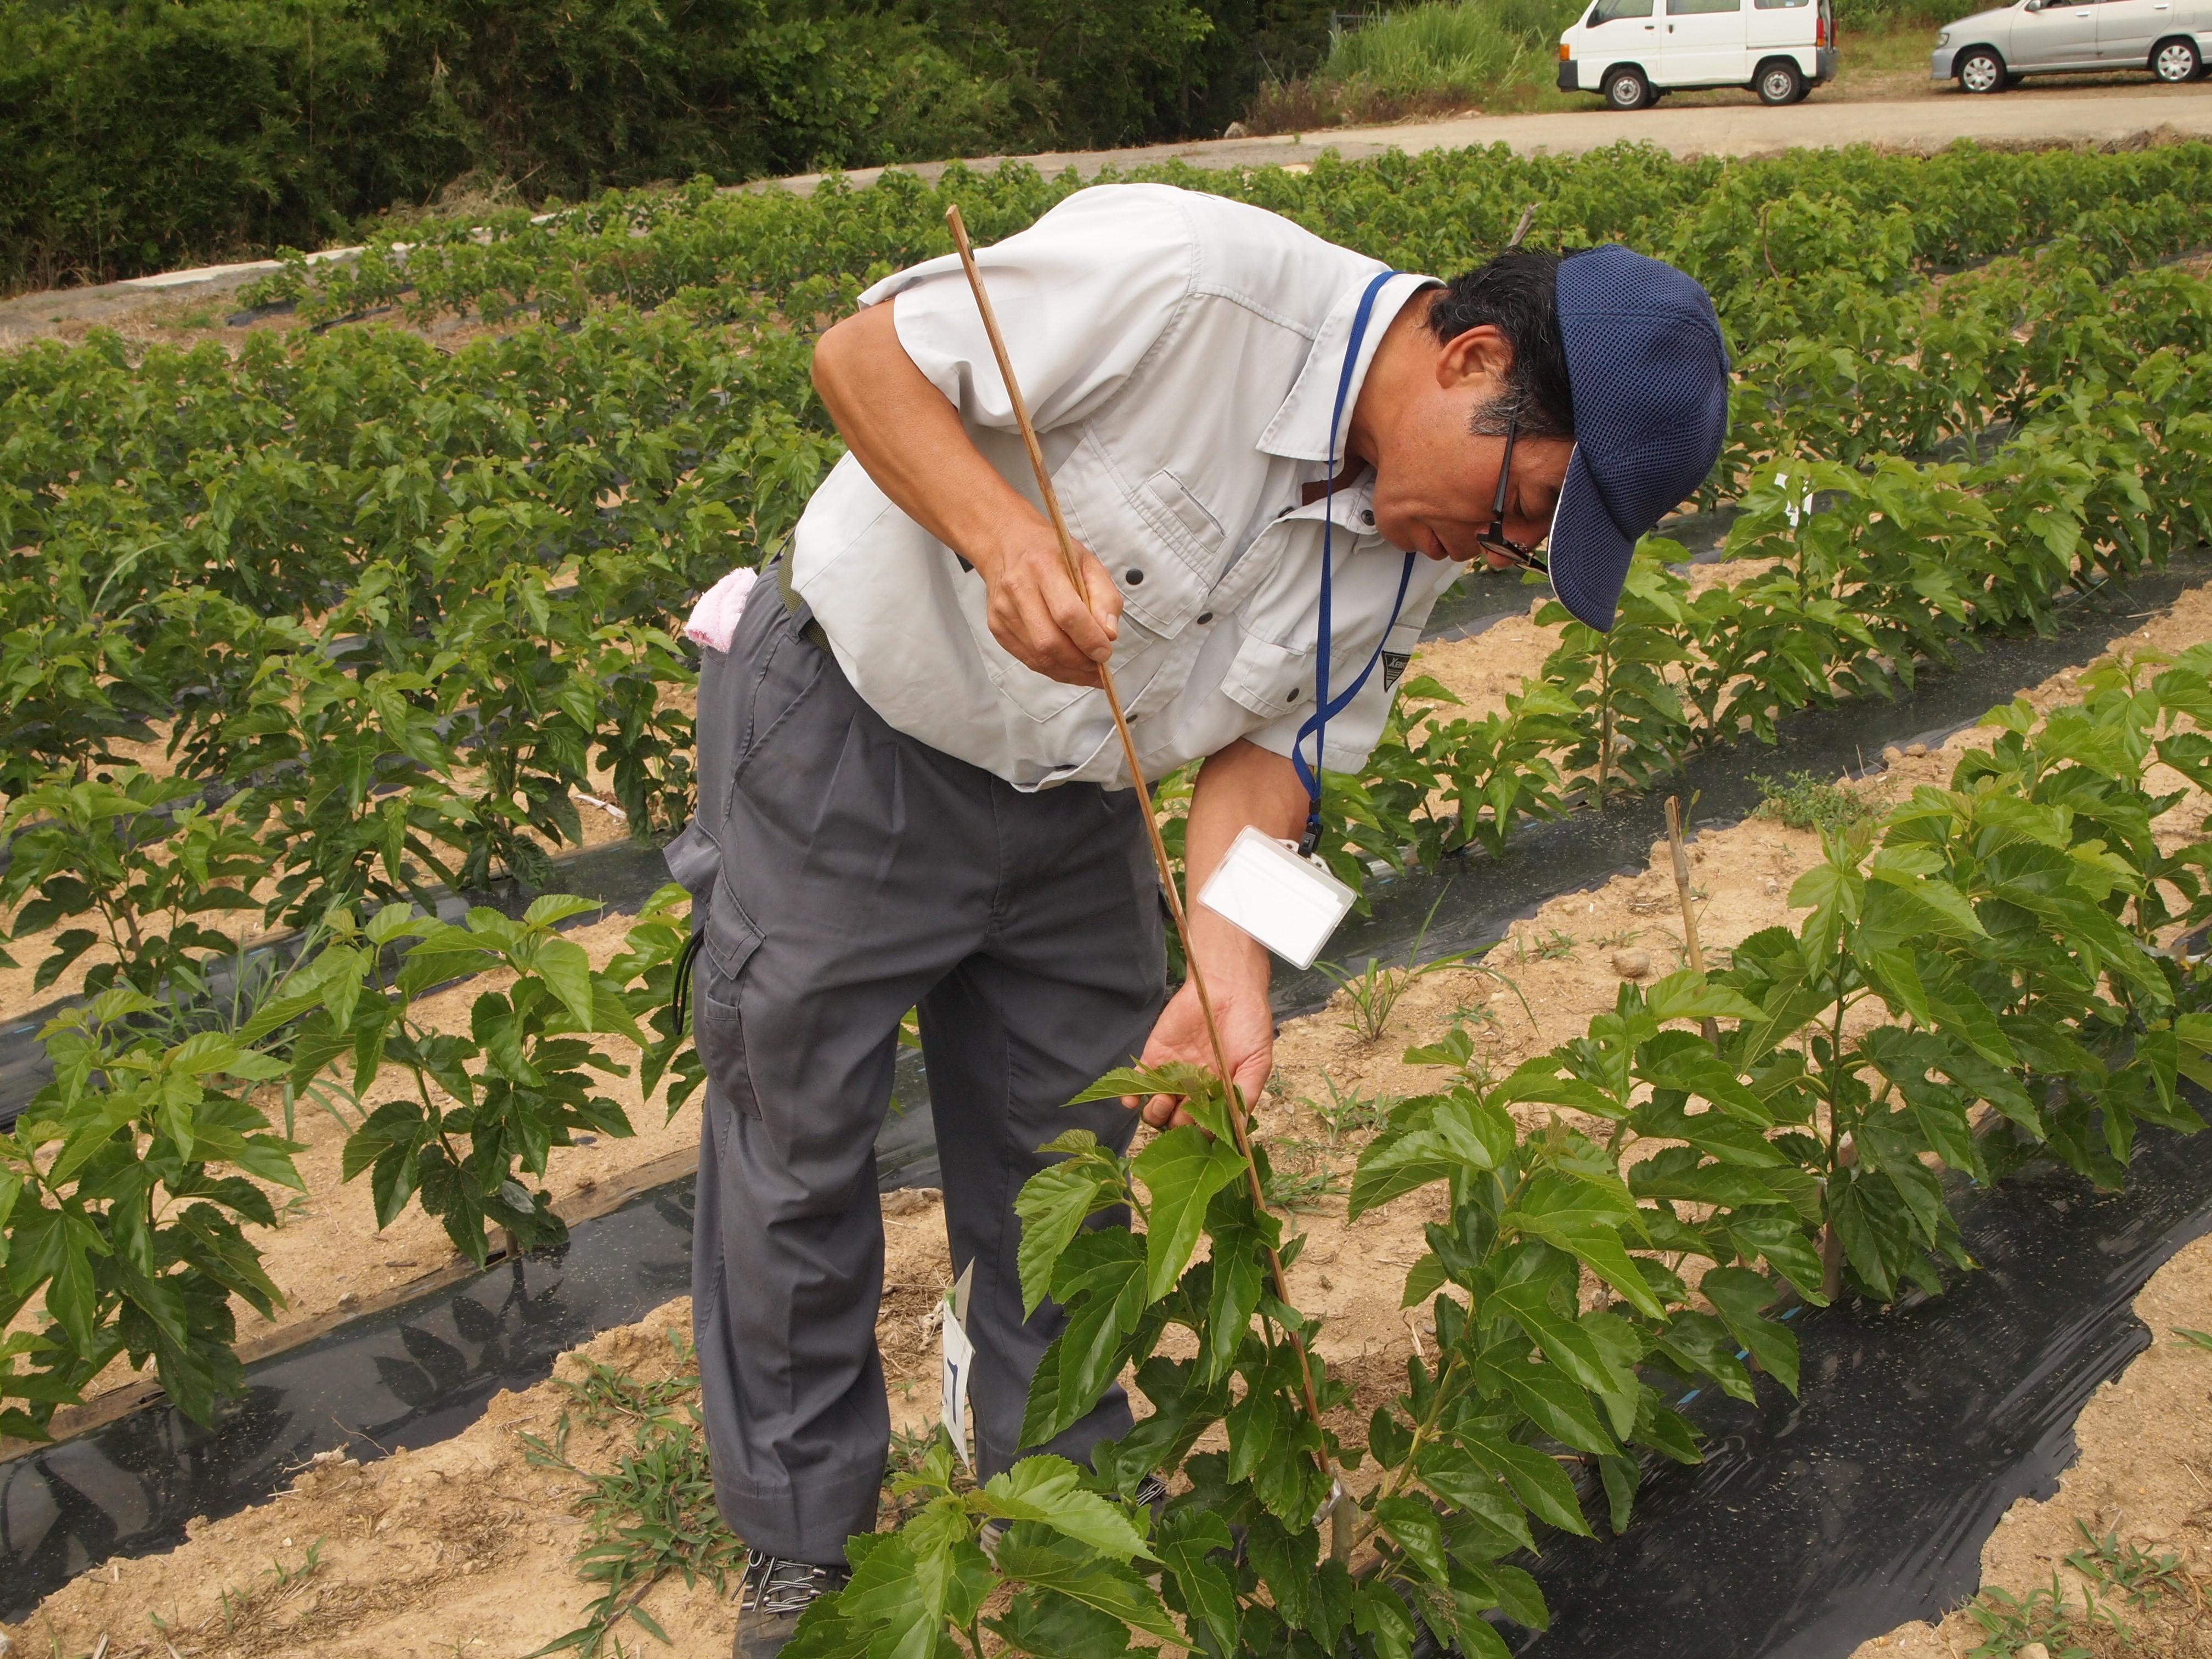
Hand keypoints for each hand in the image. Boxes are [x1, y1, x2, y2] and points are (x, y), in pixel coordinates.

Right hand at [972, 517, 1123, 686]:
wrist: (1009, 545)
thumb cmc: (1053, 554)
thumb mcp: (1088, 563)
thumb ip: (1105, 598)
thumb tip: (1109, 635)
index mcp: (1044, 566)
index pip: (1068, 614)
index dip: (1089, 639)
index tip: (1106, 652)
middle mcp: (1018, 588)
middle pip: (1050, 641)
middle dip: (1079, 661)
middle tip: (1098, 664)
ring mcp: (1004, 610)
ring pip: (1038, 656)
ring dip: (1068, 670)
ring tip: (1088, 669)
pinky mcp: (997, 627)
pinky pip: (1028, 659)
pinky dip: (1053, 668)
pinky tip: (1069, 666)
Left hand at [1126, 968, 1273, 1130]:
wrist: (1227, 986)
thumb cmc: (1248, 1024)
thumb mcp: (1257, 1061)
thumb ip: (1246, 1094)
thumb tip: (1240, 1129)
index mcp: (1220, 1093)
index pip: (1207, 1125)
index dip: (1203, 1133)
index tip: (1202, 1131)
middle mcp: (1195, 1088)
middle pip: (1179, 1122)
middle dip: (1177, 1125)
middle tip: (1181, 1115)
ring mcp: (1174, 1074)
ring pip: (1157, 1108)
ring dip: (1155, 1113)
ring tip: (1161, 1102)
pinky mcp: (1155, 1057)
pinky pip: (1139, 1082)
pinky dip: (1132, 1095)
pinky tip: (1131, 1100)